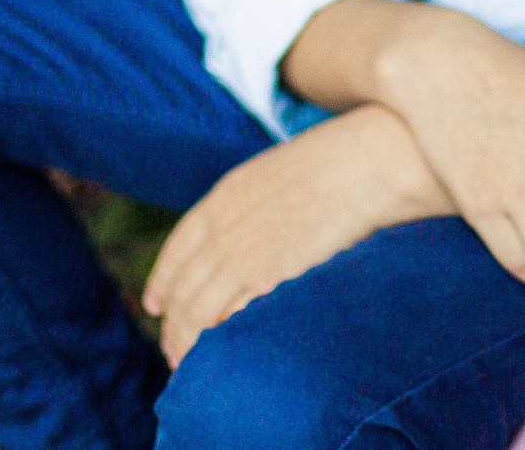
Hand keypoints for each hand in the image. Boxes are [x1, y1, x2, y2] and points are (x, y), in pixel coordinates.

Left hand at [142, 103, 450, 365]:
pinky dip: (222, 342)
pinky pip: (232, 318)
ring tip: (189, 365)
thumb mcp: (276, 171)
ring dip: (189, 343)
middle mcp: (223, 228)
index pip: (177, 249)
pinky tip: (225, 357)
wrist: (369, 160)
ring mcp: (244, 254)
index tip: (156, 305)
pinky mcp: (271, 278)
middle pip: (183, 289)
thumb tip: (250, 227)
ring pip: (198, 312)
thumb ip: (253, 202)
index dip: (162, 281)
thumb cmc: (339, 158)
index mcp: (224, 196)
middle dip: (173, 325)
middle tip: (173, 352)